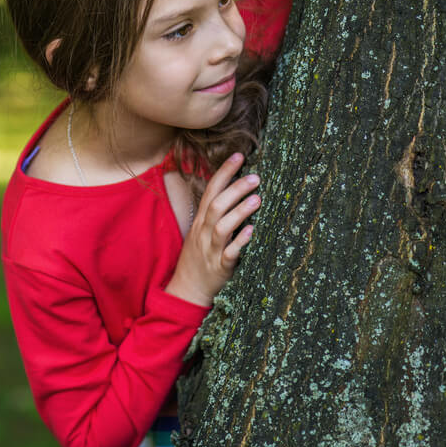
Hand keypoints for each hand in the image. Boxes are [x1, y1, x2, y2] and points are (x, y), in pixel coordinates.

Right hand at [165, 153, 259, 306]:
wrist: (187, 290)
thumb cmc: (199, 257)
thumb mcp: (201, 231)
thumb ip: (215, 213)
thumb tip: (235, 190)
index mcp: (200, 221)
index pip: (210, 190)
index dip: (224, 172)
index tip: (239, 156)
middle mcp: (204, 232)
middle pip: (216, 205)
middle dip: (235, 189)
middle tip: (255, 177)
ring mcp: (211, 249)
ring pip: (222, 226)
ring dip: (239, 211)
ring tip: (258, 199)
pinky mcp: (220, 267)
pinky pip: (229, 253)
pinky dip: (240, 241)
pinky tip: (252, 231)